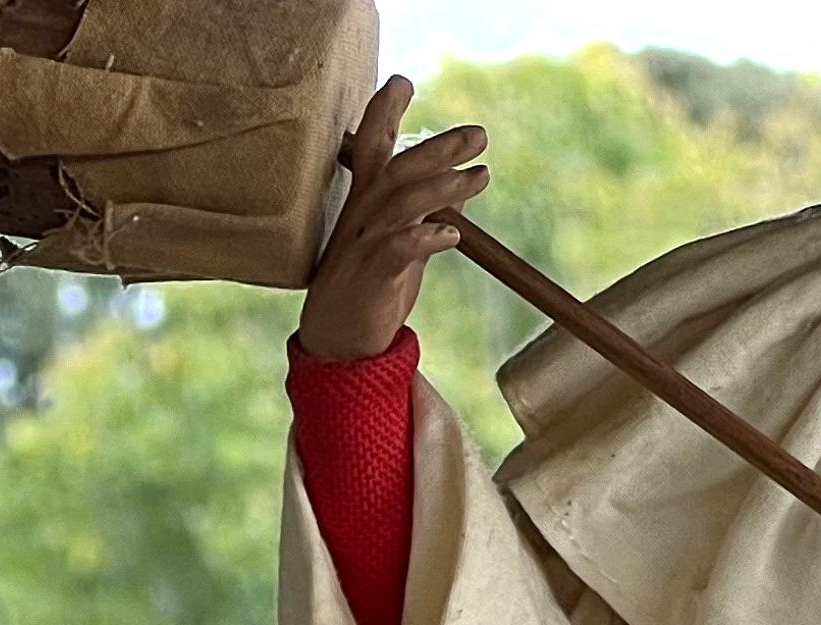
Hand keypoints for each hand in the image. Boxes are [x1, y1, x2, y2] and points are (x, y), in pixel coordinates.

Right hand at [298, 83, 488, 364]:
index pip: (370, 145)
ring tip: (480, 178)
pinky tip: (452, 237)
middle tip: (479, 135)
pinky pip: (398, 250)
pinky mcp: (371, 279)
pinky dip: (426, 239)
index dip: (383, 111)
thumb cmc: (370, 292)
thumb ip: (422, 218)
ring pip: (400, 204)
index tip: (404, 82)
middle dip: (437, 148)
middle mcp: (360, 218)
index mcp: (364, 203)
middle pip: (395, 169)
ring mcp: (363, 247)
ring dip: (442, 189)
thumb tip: (457, 197)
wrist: (340, 346)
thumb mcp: (400, 247)